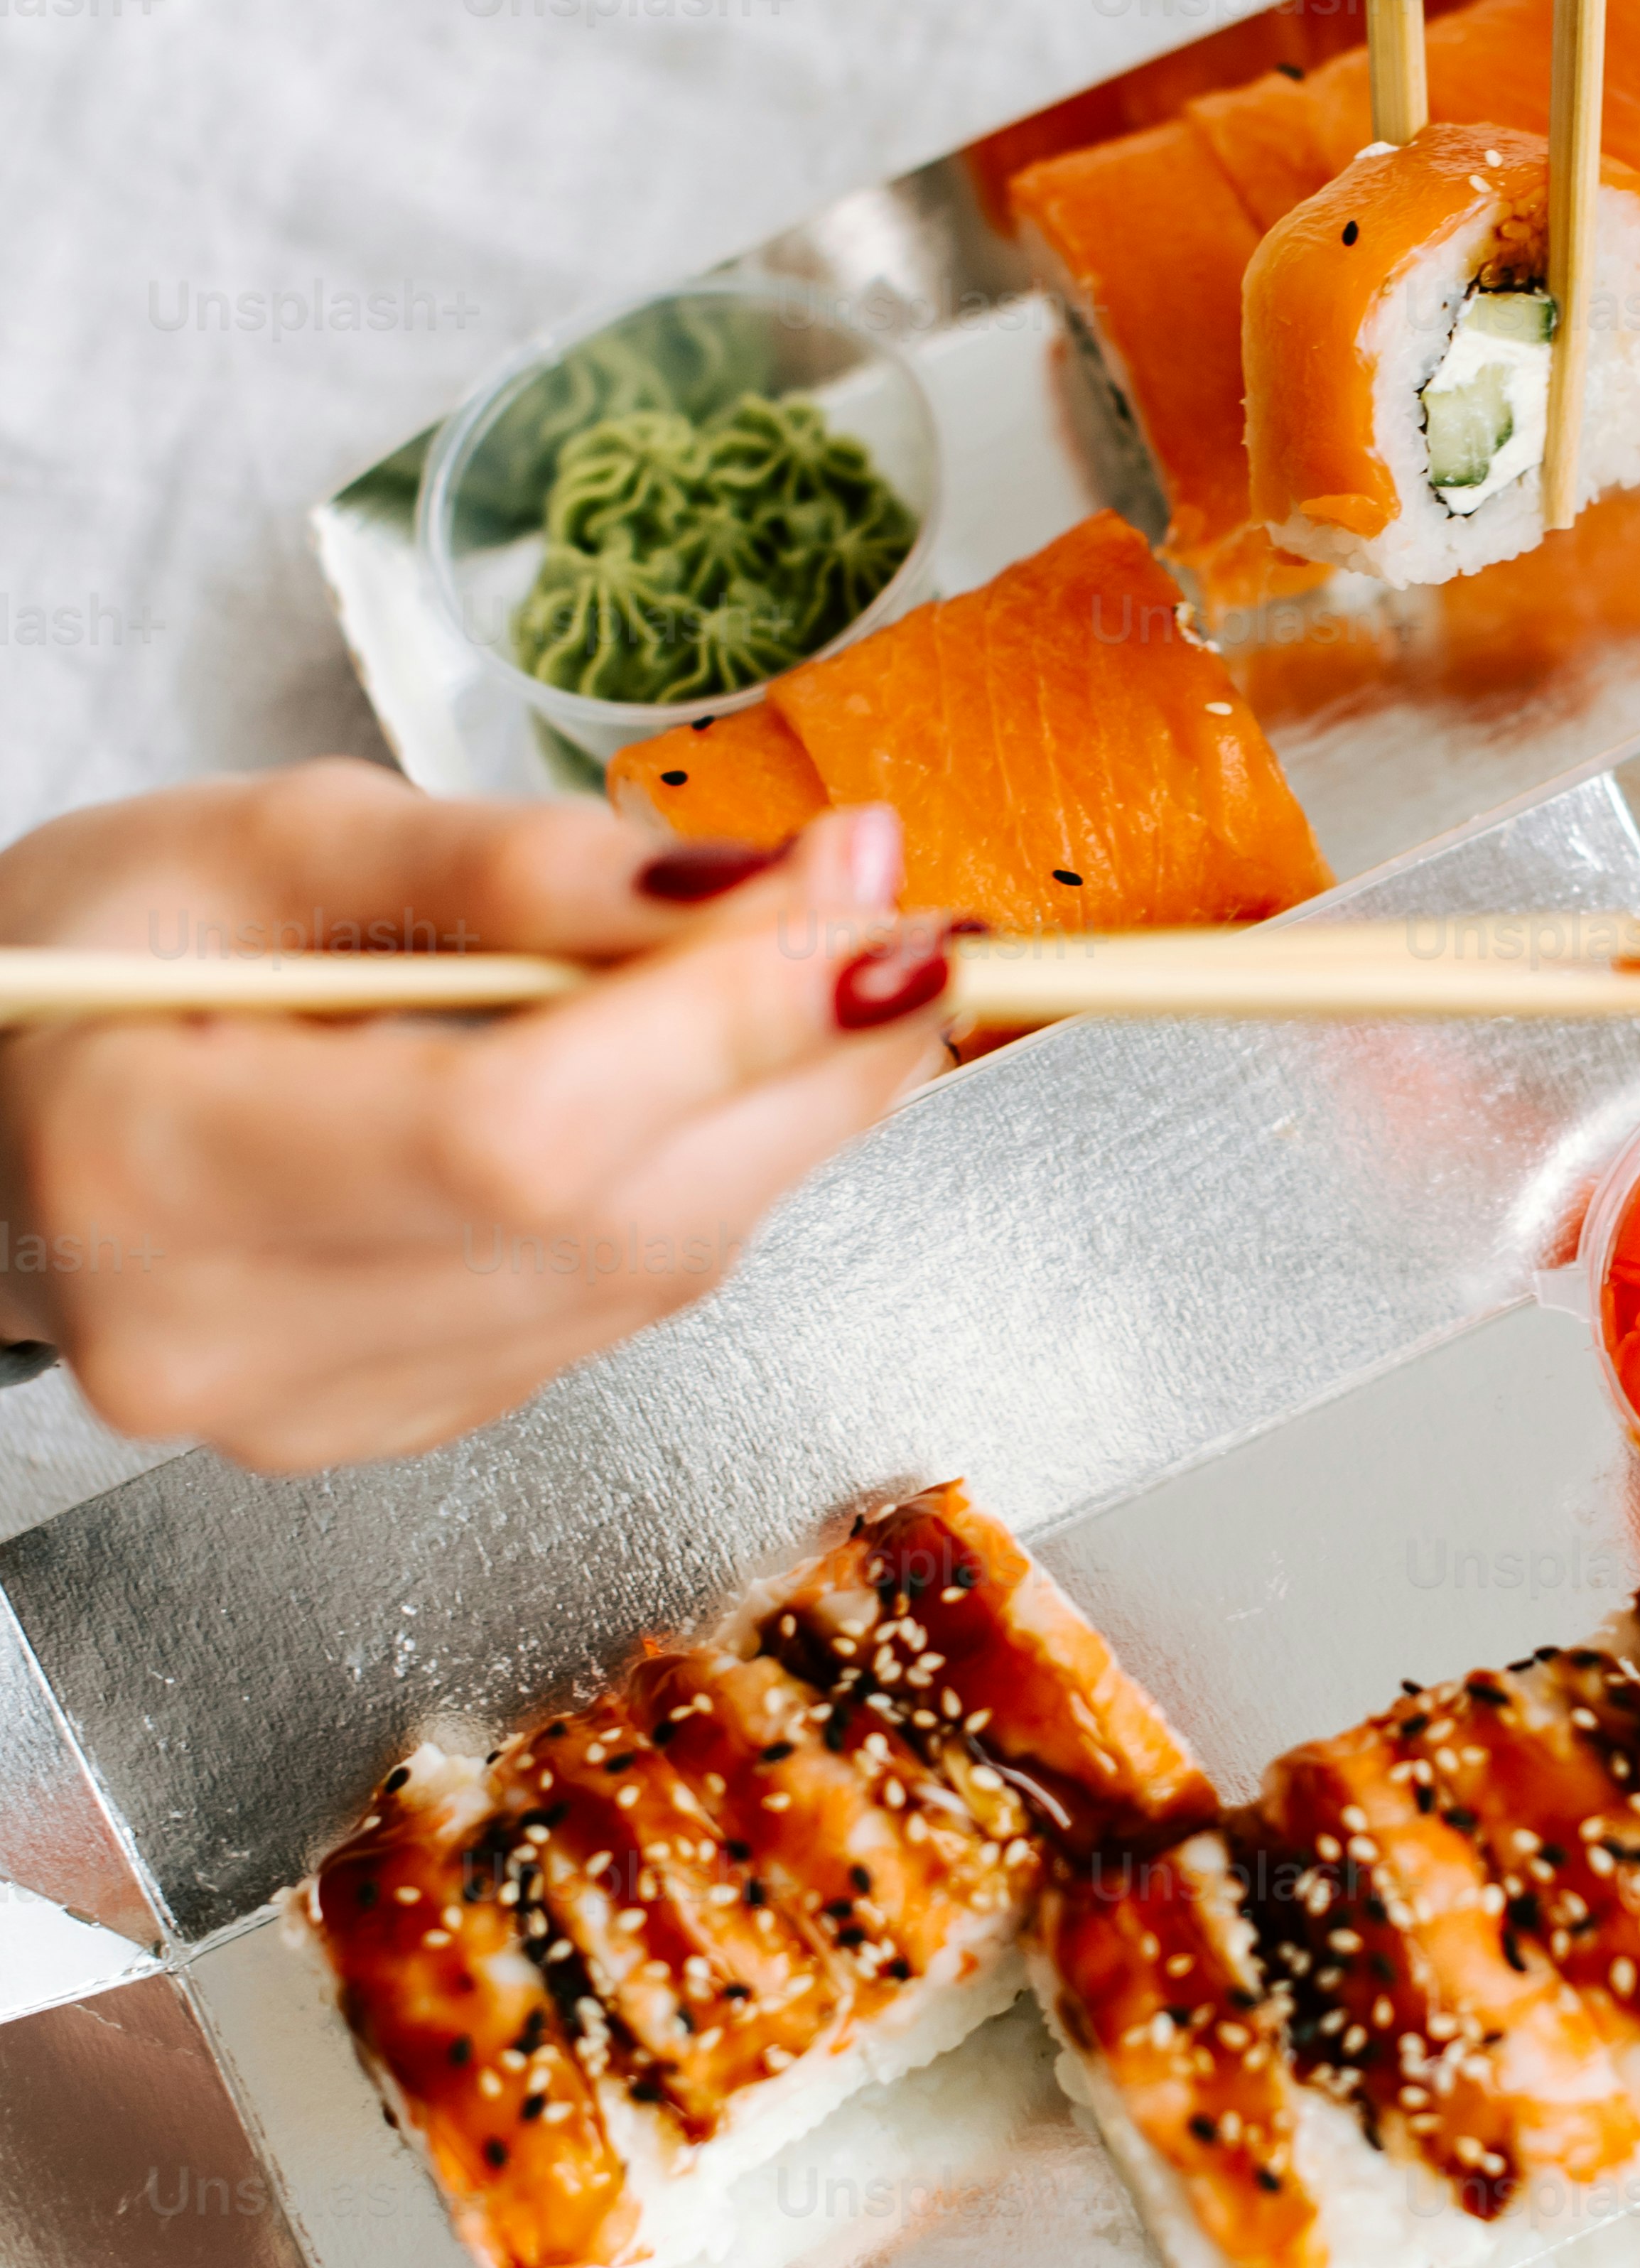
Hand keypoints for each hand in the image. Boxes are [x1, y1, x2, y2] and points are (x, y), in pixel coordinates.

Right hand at [0, 763, 955, 1470]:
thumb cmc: (99, 955)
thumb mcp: (269, 841)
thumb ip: (505, 863)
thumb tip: (759, 885)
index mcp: (148, 1169)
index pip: (516, 1133)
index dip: (727, 1024)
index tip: (871, 899)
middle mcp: (226, 1333)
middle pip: (614, 1221)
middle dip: (806, 1059)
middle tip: (912, 909)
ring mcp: (311, 1409)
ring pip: (643, 1275)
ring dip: (788, 1119)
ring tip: (852, 965)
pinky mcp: (392, 1426)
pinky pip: (608, 1305)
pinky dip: (705, 1182)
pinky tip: (740, 1076)